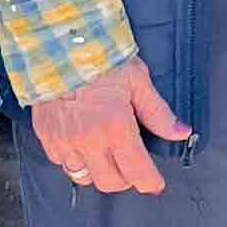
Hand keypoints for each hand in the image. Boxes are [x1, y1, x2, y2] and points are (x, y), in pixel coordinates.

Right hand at [32, 56, 189, 195]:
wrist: (56, 42)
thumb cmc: (99, 56)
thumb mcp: (137, 80)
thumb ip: (158, 113)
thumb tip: (181, 133)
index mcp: (115, 126)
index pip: (137, 172)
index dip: (151, 183)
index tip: (155, 183)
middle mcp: (88, 140)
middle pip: (111, 183)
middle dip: (126, 179)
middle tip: (132, 164)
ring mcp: (64, 141)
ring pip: (84, 177)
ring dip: (99, 172)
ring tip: (106, 155)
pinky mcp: (46, 136)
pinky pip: (63, 163)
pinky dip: (75, 160)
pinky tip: (83, 144)